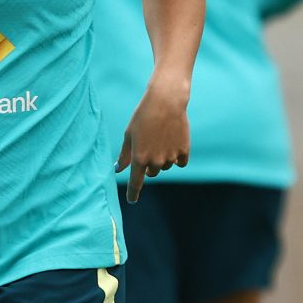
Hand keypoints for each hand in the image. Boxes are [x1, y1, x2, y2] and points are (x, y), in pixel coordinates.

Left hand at [117, 76, 189, 201]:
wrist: (166, 102)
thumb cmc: (143, 117)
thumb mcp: (129, 135)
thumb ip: (124, 155)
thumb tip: (118, 170)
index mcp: (139, 158)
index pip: (136, 183)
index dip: (133, 193)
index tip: (132, 201)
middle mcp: (155, 161)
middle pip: (152, 173)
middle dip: (149, 165)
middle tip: (149, 146)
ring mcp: (171, 157)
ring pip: (166, 166)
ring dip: (163, 158)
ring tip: (161, 138)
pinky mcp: (184, 151)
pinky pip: (180, 162)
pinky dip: (177, 156)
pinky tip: (173, 141)